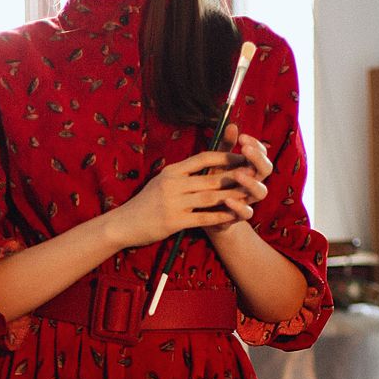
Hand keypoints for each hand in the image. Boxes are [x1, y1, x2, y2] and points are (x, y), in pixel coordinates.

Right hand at [109, 146, 253, 251]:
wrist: (124, 224)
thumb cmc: (145, 203)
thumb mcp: (161, 181)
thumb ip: (181, 173)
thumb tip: (204, 163)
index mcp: (171, 170)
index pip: (203, 158)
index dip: (225, 156)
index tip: (243, 155)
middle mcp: (172, 183)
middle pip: (210, 178)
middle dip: (235, 176)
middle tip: (255, 174)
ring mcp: (173, 202)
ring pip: (210, 197)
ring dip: (232, 196)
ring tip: (250, 195)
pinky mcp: (174, 222)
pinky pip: (203, 218)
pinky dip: (221, 217)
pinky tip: (235, 216)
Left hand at [205, 127, 270, 247]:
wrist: (205, 213)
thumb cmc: (213, 183)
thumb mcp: (217, 163)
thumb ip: (225, 146)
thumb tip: (232, 125)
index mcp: (250, 168)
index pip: (262, 154)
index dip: (256, 146)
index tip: (242, 138)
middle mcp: (254, 184)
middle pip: (266, 171)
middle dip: (257, 159)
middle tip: (245, 150)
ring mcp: (248, 201)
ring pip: (261, 192)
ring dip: (251, 182)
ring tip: (238, 174)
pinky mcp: (238, 217)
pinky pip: (246, 213)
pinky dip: (238, 206)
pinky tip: (226, 198)